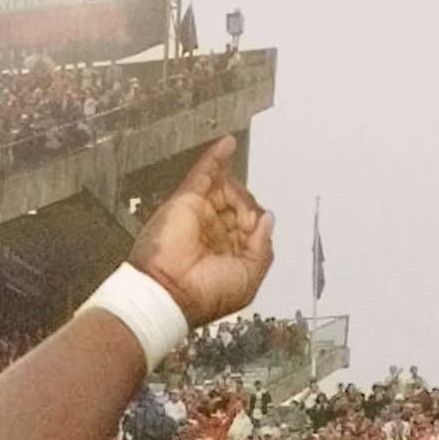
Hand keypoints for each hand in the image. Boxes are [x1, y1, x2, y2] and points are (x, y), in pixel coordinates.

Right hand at [130, 135, 274, 327]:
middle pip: (240, 205)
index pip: (251, 227)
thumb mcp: (250, 278)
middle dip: (247, 210)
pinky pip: (203, 173)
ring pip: (225, 189)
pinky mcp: (186, 200)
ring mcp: (200, 214)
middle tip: (245, 222)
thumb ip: (263, 248)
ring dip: (237, 192)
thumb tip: (267, 219)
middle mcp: (214, 233)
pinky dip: (215, 158)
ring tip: (236, 207)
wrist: (170, 291)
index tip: (257, 233)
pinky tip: (227, 144)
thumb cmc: (206, 294)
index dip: (257, 226)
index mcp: (230, 254)